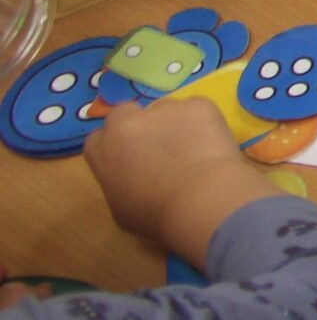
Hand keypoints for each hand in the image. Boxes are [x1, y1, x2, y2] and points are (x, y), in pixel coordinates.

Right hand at [85, 100, 283, 266]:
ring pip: (167, 111)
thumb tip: (132, 179)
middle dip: (139, 125)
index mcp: (101, 150)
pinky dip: (204, 123)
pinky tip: (212, 144)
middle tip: (159, 145)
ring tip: (194, 149)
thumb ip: (118, 183)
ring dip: (175, 124)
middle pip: (126, 113)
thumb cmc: (155, 214)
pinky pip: (198, 110)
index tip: (132, 158)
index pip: (101, 138)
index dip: (117, 146)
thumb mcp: (120, 208)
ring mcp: (163, 109)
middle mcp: (126, 122)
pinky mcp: (196, 104)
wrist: (199, 198)